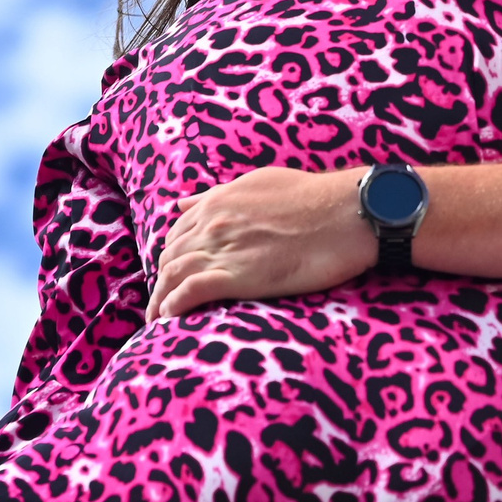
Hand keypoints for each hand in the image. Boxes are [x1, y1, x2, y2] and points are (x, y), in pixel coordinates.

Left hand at [147, 166, 375, 318]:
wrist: (345, 212)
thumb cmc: (314, 196)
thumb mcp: (259, 182)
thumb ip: (218, 194)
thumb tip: (182, 203)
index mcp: (218, 201)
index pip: (177, 232)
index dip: (170, 254)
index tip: (172, 272)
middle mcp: (212, 223)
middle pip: (169, 256)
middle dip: (161, 280)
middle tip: (162, 301)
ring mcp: (222, 248)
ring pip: (172, 275)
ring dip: (159, 299)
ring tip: (156, 319)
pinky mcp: (236, 275)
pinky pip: (189, 293)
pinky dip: (173, 306)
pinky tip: (168, 319)